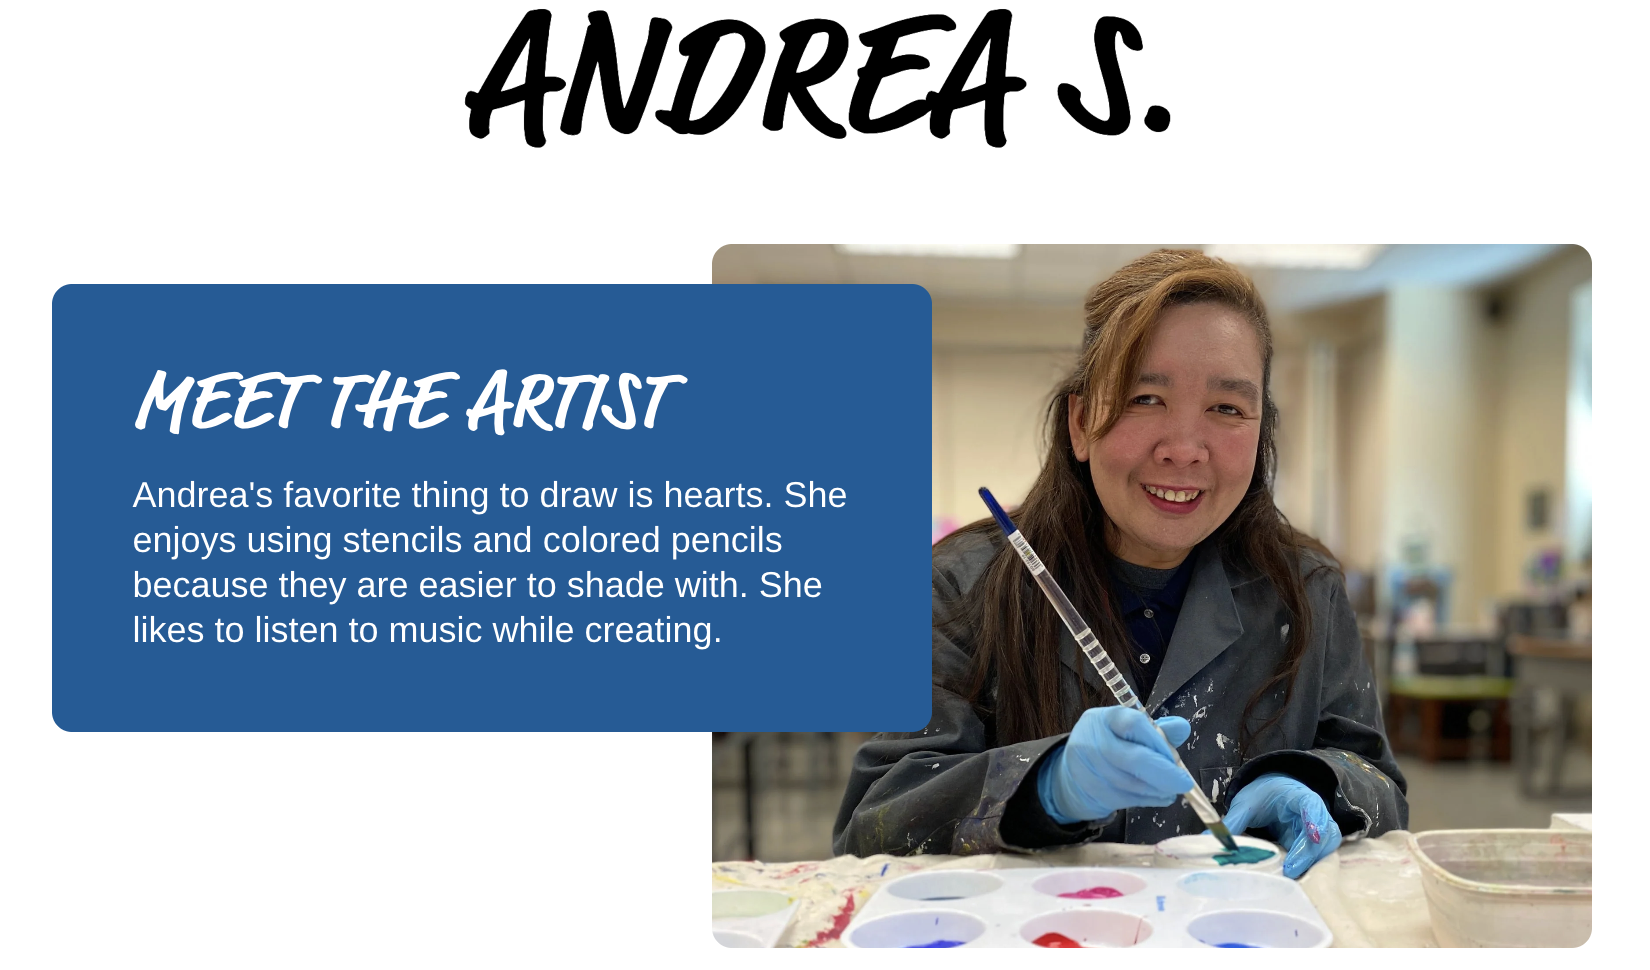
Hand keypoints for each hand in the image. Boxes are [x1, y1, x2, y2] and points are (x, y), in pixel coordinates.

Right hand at [1037, 707, 1193, 824]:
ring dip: (1158, 790)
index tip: (1174, 757)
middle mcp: (1092, 740)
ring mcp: (1088, 768)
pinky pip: (1126, 799)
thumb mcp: (1130, 730)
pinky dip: (1148, 800)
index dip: (1158, 742)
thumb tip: (1182, 728)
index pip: (1134, 725)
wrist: (1073, 770)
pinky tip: (1159, 797)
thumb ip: (1157, 730)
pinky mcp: (1091, 791)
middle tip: (1184, 784)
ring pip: (1131, 784)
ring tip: (1172, 790)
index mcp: (1106, 718)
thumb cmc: (1112, 744)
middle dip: (1163, 774)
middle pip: (1132, 759)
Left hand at [1221, 773, 1342, 878]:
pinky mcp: (1311, 846)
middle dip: (1310, 852)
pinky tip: (1292, 876)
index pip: (1312, 804)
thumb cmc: (1263, 794)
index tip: (1313, 835)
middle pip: (1325, 832)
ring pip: (1325, 848)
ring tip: (1290, 875)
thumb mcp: (1245, 804)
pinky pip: (1316, 858)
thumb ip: (1232, 822)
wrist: (1274, 792)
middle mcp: (1314, 813)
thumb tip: (1208, 840)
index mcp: (1298, 795)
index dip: (1315, 819)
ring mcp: (1317, 831)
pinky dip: (1306, 866)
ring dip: (1311, 862)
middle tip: (1290, 869)